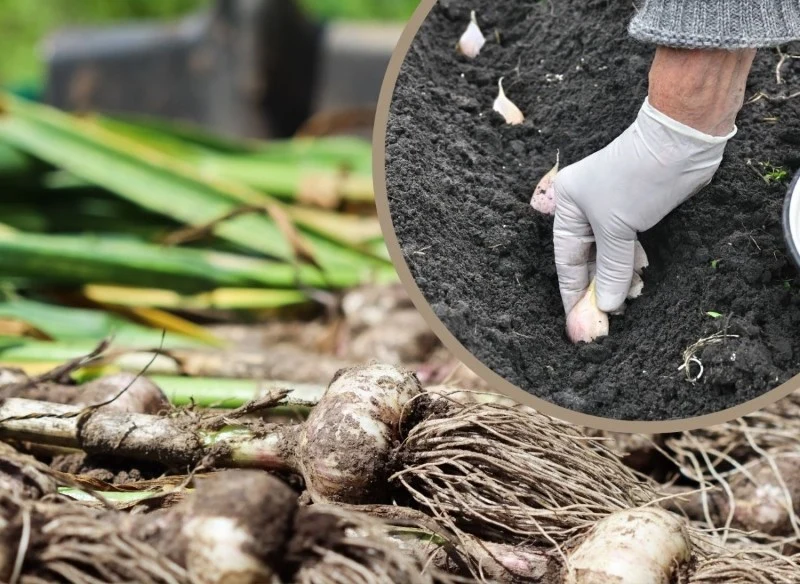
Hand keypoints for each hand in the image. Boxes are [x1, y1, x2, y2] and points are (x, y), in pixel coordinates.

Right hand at [553, 97, 733, 313]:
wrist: (682, 141)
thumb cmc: (639, 177)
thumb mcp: (618, 227)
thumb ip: (611, 269)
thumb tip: (606, 306)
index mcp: (568, 204)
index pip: (566, 258)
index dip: (572, 292)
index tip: (577, 321)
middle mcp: (585, 207)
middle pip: (587, 259)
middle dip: (596, 288)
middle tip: (604, 321)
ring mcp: (611, 209)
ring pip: (609, 255)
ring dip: (616, 279)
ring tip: (624, 305)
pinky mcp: (636, 211)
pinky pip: (628, 248)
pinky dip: (631, 266)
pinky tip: (635, 282)